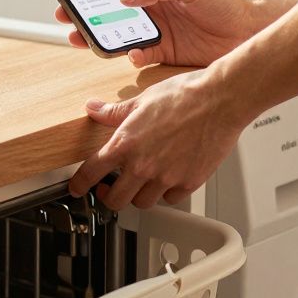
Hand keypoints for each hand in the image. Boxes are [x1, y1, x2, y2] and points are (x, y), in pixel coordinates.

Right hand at [55, 0, 273, 67]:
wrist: (248, 33)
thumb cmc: (224, 3)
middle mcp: (151, 10)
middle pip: (110, 11)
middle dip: (87, 14)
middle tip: (67, 17)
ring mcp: (156, 32)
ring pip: (118, 35)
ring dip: (100, 38)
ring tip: (83, 39)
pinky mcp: (163, 53)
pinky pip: (138, 56)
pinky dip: (131, 56)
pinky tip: (132, 54)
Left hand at [68, 70, 250, 209]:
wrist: (220, 100)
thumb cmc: (186, 95)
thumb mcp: (143, 99)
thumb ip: (115, 111)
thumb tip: (94, 108)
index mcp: (126, 143)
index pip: (92, 173)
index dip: (79, 184)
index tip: (77, 188)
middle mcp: (143, 165)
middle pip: (115, 200)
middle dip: (109, 196)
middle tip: (110, 189)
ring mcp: (166, 177)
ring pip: (143, 203)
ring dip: (138, 195)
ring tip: (141, 182)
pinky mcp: (188, 182)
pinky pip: (171, 199)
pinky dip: (166, 193)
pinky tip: (167, 179)